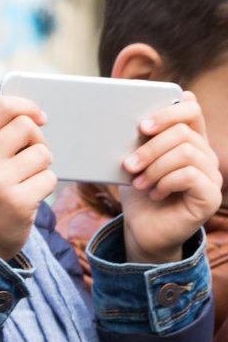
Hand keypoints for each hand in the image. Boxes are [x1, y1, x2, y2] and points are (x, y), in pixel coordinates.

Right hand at [0, 95, 54, 259]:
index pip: (2, 107)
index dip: (27, 106)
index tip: (39, 117)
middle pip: (28, 127)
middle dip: (35, 140)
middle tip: (27, 157)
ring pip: (43, 153)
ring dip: (41, 165)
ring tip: (24, 179)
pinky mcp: (18, 202)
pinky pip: (49, 178)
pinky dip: (43, 186)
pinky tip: (27, 196)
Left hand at [119, 92, 221, 263]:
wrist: (142, 230)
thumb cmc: (139, 193)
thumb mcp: (135, 162)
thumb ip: (140, 140)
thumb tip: (131, 116)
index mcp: (189, 141)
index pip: (191, 111)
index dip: (168, 113)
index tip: (142, 126)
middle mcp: (205, 155)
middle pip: (183, 132)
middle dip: (150, 148)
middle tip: (129, 165)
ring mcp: (211, 176)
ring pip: (186, 152)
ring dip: (155, 167)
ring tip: (140, 183)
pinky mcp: (210, 196)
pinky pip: (190, 175)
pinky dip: (166, 182)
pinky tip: (155, 193)